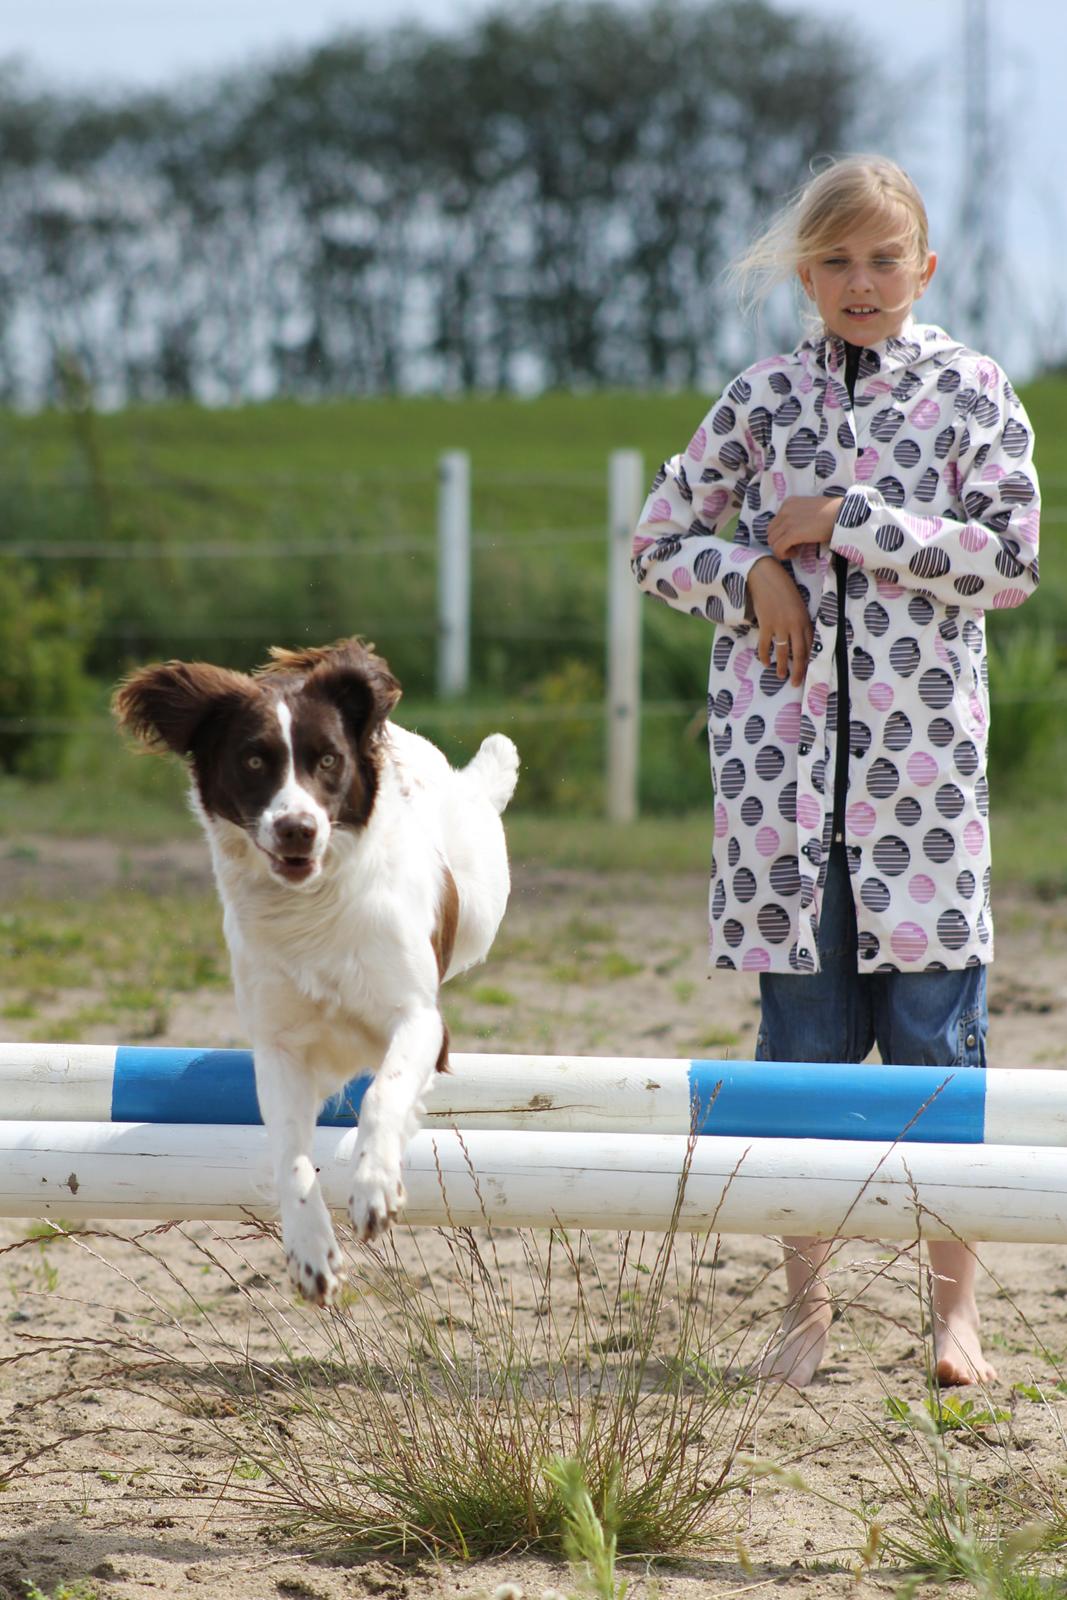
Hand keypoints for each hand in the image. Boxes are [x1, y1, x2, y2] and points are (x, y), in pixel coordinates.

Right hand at [746, 557, 812, 685]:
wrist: (765, 577)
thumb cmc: (782, 588)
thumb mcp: (797, 604)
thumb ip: (798, 620)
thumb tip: (796, 637)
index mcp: (805, 619)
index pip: (810, 644)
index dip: (809, 660)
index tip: (808, 671)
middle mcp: (795, 625)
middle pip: (799, 652)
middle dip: (798, 670)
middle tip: (796, 683)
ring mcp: (780, 625)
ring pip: (783, 652)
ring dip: (782, 666)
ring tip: (781, 676)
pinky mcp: (766, 625)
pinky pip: (765, 645)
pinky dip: (765, 656)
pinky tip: (766, 662)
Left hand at [767, 495, 839, 559]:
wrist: (842, 514)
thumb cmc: (831, 512)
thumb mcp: (809, 509)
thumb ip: (797, 516)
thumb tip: (793, 530)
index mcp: (788, 503)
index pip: (774, 523)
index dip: (781, 534)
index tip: (793, 539)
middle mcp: (784, 510)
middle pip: (770, 533)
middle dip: (779, 542)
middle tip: (792, 547)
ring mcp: (787, 521)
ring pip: (772, 542)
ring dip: (781, 549)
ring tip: (795, 550)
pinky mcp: (792, 533)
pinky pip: (778, 548)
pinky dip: (783, 554)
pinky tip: (795, 553)